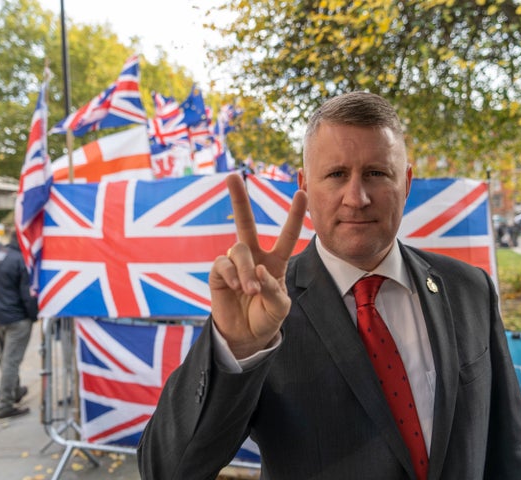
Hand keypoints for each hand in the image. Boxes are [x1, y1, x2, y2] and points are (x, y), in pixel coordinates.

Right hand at [210, 173, 306, 358]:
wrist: (246, 337)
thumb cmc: (266, 318)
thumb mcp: (279, 307)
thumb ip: (273, 288)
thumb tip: (258, 270)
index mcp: (275, 261)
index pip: (287, 234)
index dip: (294, 214)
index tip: (302, 192)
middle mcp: (254, 257)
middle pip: (245, 222)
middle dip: (238, 199)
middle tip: (232, 176)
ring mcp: (234, 263)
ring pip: (238, 249)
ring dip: (246, 269)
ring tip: (250, 290)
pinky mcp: (218, 273)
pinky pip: (223, 264)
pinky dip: (232, 275)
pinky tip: (237, 288)